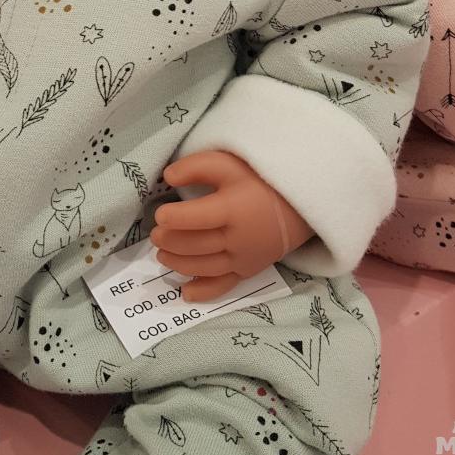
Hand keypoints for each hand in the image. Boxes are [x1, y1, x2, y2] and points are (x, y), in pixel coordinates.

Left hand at [150, 150, 312, 302]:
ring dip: (178, 263)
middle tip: (155, 234)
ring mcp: (244, 258)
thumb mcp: (229, 163)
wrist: (299, 203)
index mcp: (233, 209)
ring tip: (161, 253)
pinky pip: (225, 286)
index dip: (174, 218)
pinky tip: (185, 291)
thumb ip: (197, 167)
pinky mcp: (249, 270)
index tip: (160, 214)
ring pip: (205, 266)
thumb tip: (168, 176)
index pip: (197, 218)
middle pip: (197, 245)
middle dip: (170, 241)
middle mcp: (238, 238)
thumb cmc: (259, 179)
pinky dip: (204, 291)